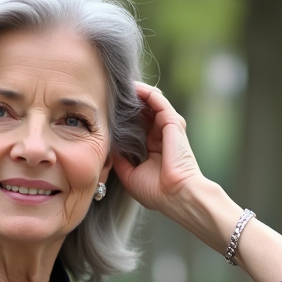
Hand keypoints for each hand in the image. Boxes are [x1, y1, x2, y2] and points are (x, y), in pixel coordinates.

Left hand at [112, 81, 207, 215]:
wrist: (176, 195)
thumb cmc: (156, 191)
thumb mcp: (129, 174)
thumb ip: (119, 158)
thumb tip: (107, 145)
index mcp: (152, 147)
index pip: (136, 124)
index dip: (122, 116)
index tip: (105, 110)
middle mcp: (161, 135)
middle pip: (142, 111)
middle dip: (127, 102)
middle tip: (109, 92)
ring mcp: (168, 127)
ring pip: (150, 102)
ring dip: (134, 93)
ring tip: (117, 85)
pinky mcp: (173, 122)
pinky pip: (157, 100)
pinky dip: (145, 92)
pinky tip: (130, 87)